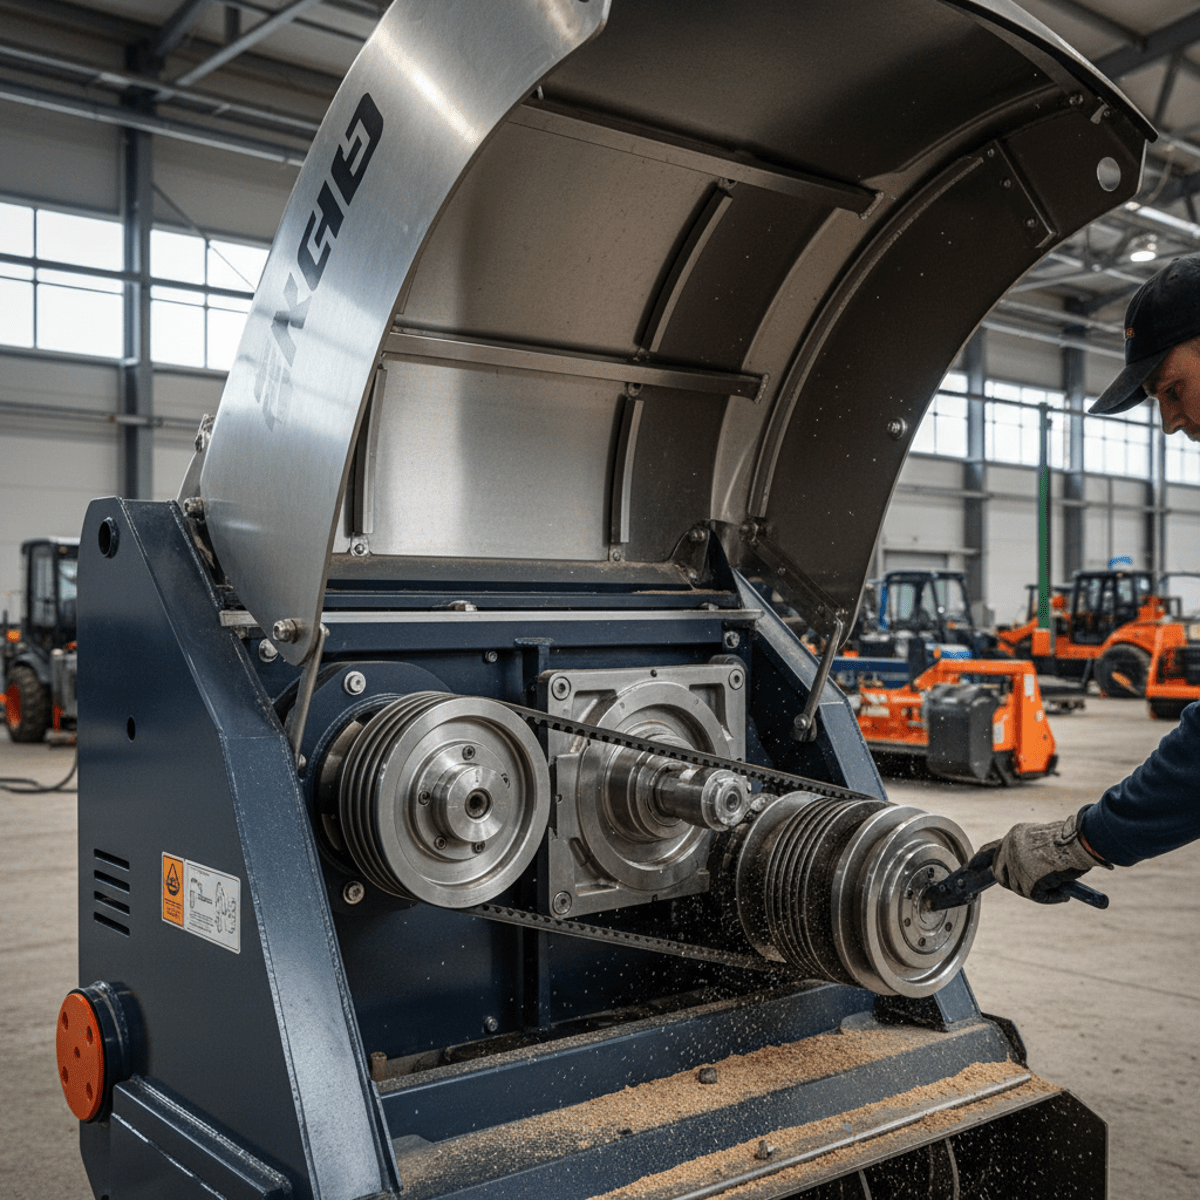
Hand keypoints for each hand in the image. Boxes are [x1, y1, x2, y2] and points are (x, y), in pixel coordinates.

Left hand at [978, 808, 1111, 903]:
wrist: (1081, 843)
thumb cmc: (1073, 840)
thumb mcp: (1047, 840)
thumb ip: (1034, 852)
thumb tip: (1035, 869)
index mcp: (1014, 835)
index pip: (992, 850)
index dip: (983, 861)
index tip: (974, 868)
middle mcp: (1010, 849)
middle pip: (1000, 874)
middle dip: (1013, 883)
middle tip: (1031, 888)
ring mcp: (1017, 867)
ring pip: (1020, 888)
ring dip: (1038, 890)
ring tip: (1059, 885)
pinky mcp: (1028, 883)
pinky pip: (1037, 896)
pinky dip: (1051, 898)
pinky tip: (1064, 894)